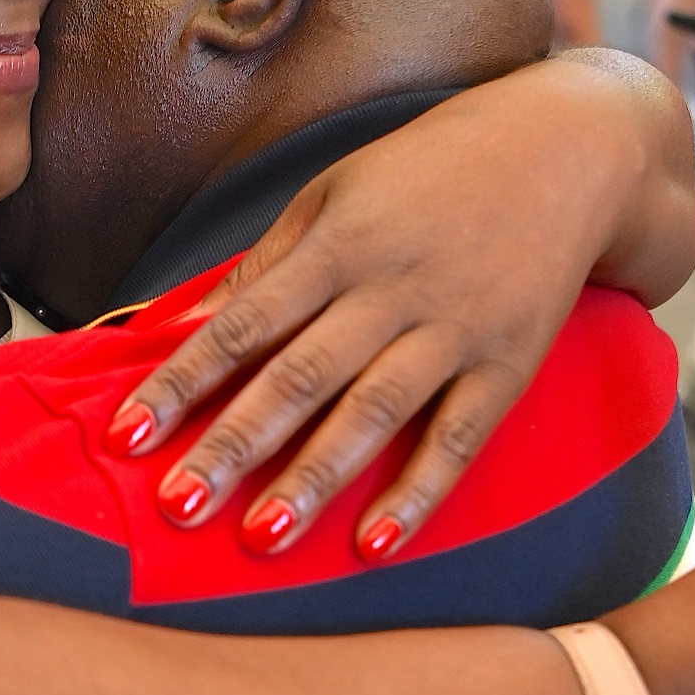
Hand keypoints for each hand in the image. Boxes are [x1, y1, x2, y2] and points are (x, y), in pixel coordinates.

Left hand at [102, 52, 694, 558]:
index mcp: (337, 245)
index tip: (124, 433)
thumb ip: (267, 265)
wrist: (569, 148)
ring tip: (260, 539)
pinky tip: (374, 546)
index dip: (181, 379)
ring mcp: (453, 329)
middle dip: (233, 444)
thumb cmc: (431, 170)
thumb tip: (190, 324)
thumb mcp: (336, 193)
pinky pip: (458, 439)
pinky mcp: (508, 364)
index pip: (242, 322)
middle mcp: (390, 289)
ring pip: (372, 414)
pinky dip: (417, 493)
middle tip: (176, 505)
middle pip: (299, 377)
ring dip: (314, 480)